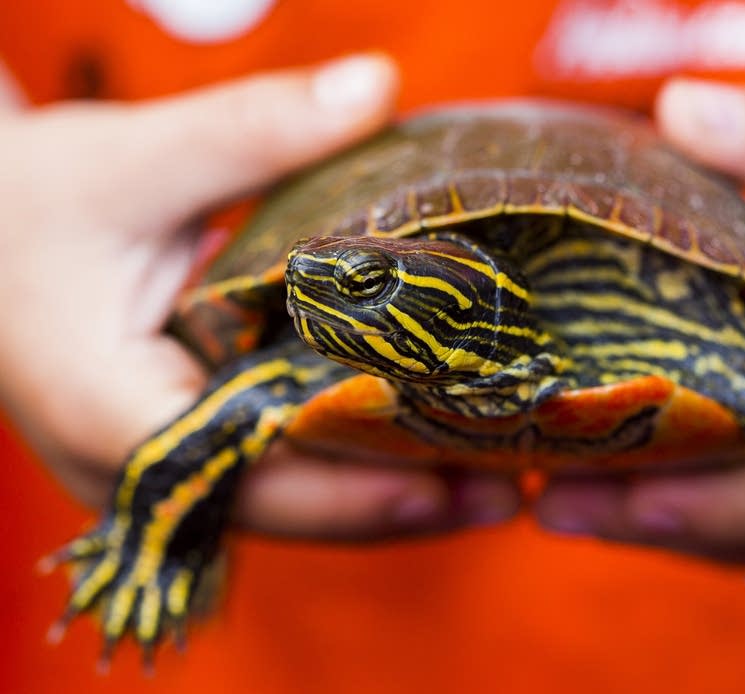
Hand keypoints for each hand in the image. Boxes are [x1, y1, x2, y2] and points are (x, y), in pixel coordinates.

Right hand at [0, 54, 517, 539]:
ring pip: (287, 506)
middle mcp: (137, 468)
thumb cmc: (29, 203)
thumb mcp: (133, 160)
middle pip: (290, 511)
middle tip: (508, 488)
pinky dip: (344, 464)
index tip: (465, 475)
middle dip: (397, 502)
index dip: (368, 485)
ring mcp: (161, 467)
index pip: (261, 475)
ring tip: (488, 482)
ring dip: (383, 494)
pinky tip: (415, 445)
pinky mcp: (184, 446)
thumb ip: (252, 130)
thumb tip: (375, 87)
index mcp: (115, 415)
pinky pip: (273, 475)